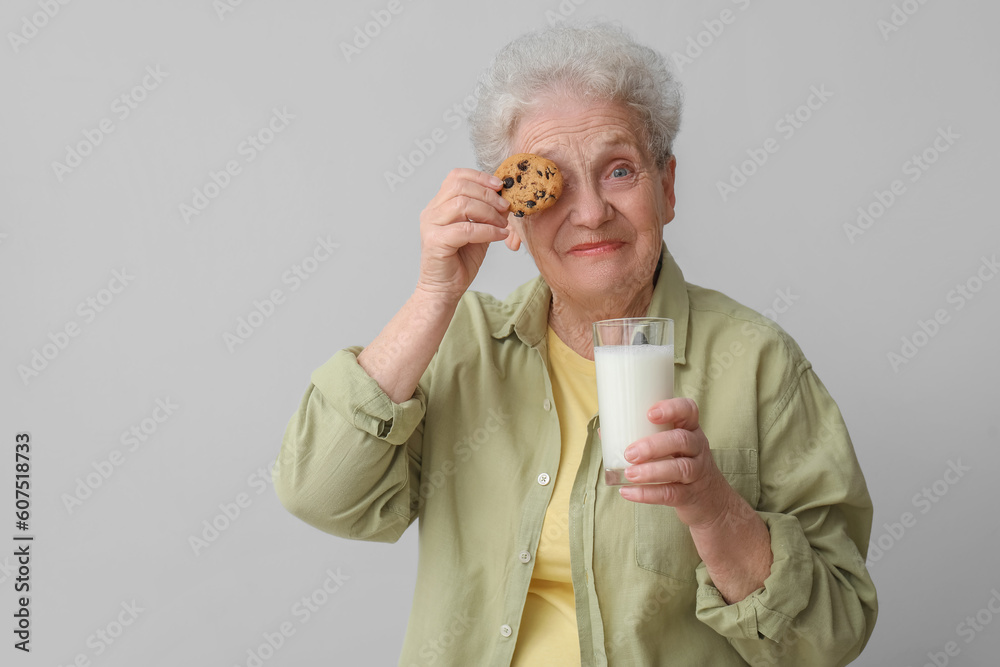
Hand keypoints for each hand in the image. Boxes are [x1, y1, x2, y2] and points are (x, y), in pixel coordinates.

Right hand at [415, 168, 512, 301]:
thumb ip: (487, 214)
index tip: (500, 186)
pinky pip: (466, 229)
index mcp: (439, 205)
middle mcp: (432, 212)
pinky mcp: (435, 241)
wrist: (445, 289)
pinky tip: (499, 236)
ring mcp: (431, 225)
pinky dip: (487, 230)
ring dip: (489, 212)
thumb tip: (506, 199)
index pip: (456, 176)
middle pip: (460, 187)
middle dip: (488, 195)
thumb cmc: (460, 261)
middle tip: (505, 207)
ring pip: (462, 205)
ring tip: (502, 224)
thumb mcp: (478, 231)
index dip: (480, 177)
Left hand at [618, 398, 736, 528]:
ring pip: (680, 468)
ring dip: (651, 471)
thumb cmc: (680, 463)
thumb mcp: (670, 446)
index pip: (689, 410)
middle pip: (681, 440)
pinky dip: (648, 494)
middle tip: (629, 453)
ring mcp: (697, 472)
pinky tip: (628, 492)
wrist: (711, 500)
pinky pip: (672, 494)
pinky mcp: (691, 495)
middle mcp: (697, 447)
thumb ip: (642, 436)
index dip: (672, 409)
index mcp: (690, 429)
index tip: (649, 413)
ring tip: (629, 474)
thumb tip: (604, 431)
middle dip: (653, 445)